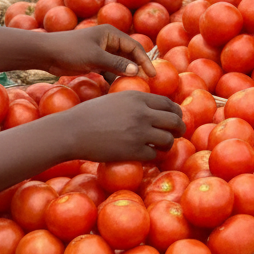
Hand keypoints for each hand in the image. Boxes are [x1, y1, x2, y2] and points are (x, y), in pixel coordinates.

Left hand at [41, 25, 155, 80]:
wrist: (47, 53)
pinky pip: (109, 69)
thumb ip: (116, 64)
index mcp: (111, 34)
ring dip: (126, 74)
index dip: (145, 60)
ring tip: (134, 87)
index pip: (134, 47)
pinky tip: (117, 88)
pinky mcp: (94, 61)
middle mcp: (108, 41)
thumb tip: (136, 71)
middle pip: (129, 55)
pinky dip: (114, 77)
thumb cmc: (71, 51)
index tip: (153, 75)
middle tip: (147, 83)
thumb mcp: (95, 57)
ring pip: (119, 63)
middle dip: (138, 67)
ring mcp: (101, 51)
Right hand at [66, 91, 185, 161]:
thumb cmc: (91, 114)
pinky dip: (153, 156)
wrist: (75, 130)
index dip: (175, 112)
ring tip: (163, 147)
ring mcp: (139, 132)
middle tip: (176, 134)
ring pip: (168, 139)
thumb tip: (151, 109)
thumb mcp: (117, 99)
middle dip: (179, 128)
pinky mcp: (133, 150)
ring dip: (168, 144)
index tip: (175, 118)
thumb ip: (135, 102)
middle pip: (174, 120)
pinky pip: (153, 154)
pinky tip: (148, 155)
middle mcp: (142, 113)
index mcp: (139, 97)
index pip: (168, 103)